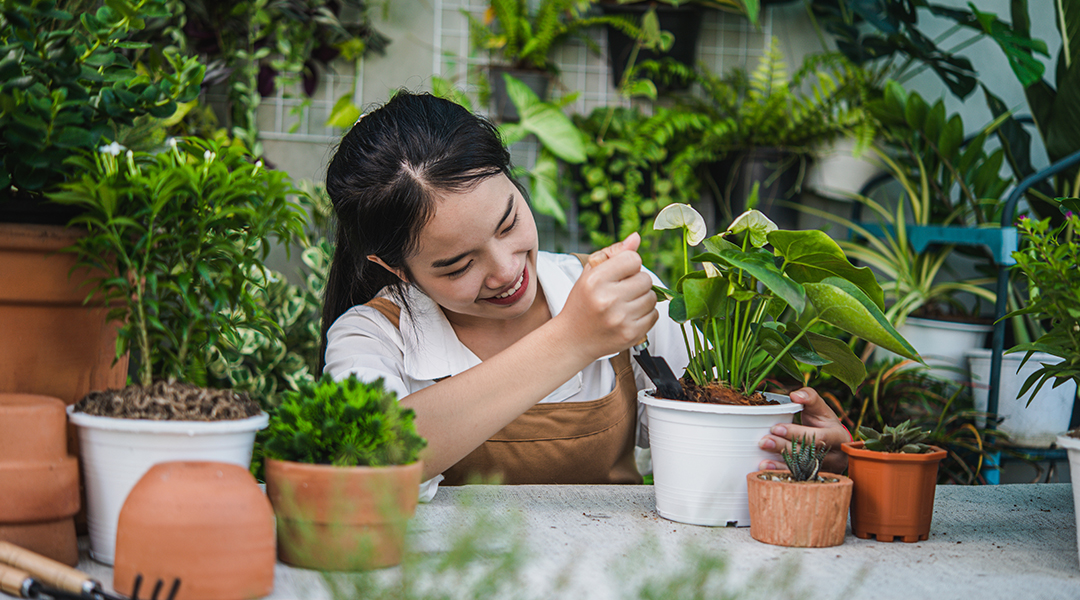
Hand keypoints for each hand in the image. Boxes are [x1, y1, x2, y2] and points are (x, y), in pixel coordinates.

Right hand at [559, 233, 657, 358]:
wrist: (572, 339)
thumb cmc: (582, 302)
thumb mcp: (590, 273)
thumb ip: (613, 253)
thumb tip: (636, 238)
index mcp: (595, 280)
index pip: (633, 259)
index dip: (629, 265)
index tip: (619, 274)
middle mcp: (607, 299)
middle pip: (646, 279)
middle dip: (637, 283)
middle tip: (621, 291)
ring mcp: (620, 319)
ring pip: (652, 298)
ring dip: (642, 299)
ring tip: (624, 304)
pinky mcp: (630, 334)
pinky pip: (654, 315)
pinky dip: (645, 314)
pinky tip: (629, 316)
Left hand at [757, 387, 851, 473]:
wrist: (834, 444)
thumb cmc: (824, 423)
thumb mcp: (821, 409)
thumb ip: (809, 398)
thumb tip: (795, 395)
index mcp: (839, 437)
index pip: (817, 436)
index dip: (796, 433)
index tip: (776, 428)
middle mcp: (836, 457)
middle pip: (808, 455)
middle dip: (784, 448)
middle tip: (764, 442)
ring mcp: (828, 470)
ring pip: (803, 469)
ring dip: (781, 465)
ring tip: (763, 462)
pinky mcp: (818, 478)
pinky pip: (798, 477)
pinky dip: (782, 474)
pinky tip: (768, 471)